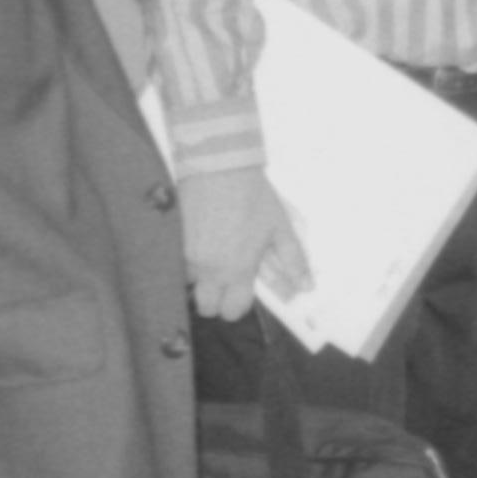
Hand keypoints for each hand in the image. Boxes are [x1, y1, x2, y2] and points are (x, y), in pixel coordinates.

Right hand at [180, 167, 310, 320]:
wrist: (218, 166)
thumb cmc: (253, 196)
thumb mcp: (279, 226)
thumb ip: (293, 260)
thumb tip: (306, 287)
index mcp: (238, 269)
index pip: (233, 311)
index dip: (239, 304)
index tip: (242, 291)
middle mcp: (208, 269)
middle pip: (206, 308)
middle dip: (216, 300)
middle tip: (225, 279)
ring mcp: (185, 257)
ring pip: (189, 285)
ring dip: (199, 278)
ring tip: (211, 253)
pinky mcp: (170, 243)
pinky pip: (175, 264)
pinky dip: (184, 261)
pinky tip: (198, 241)